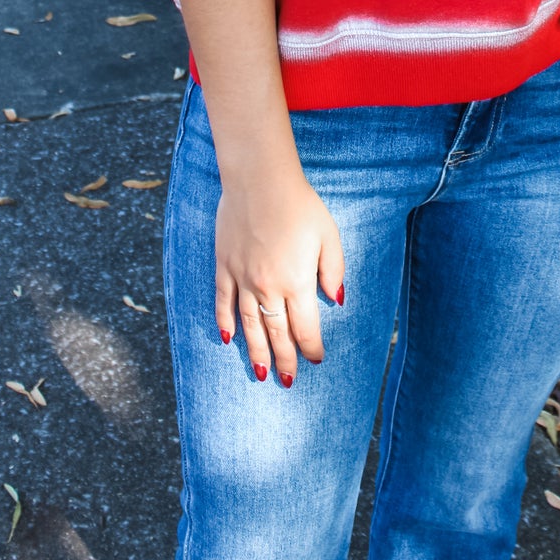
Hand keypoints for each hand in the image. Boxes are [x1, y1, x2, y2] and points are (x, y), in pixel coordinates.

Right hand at [215, 166, 344, 387]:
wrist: (259, 179)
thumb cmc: (299, 204)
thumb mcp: (329, 235)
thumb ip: (334, 270)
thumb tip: (336, 300)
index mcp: (297, 282)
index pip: (305, 327)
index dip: (311, 347)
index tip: (315, 359)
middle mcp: (268, 287)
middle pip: (277, 333)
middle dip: (285, 359)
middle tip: (288, 380)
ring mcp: (243, 278)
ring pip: (250, 325)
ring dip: (256, 351)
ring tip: (262, 372)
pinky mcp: (225, 266)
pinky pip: (224, 302)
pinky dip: (225, 322)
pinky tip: (229, 339)